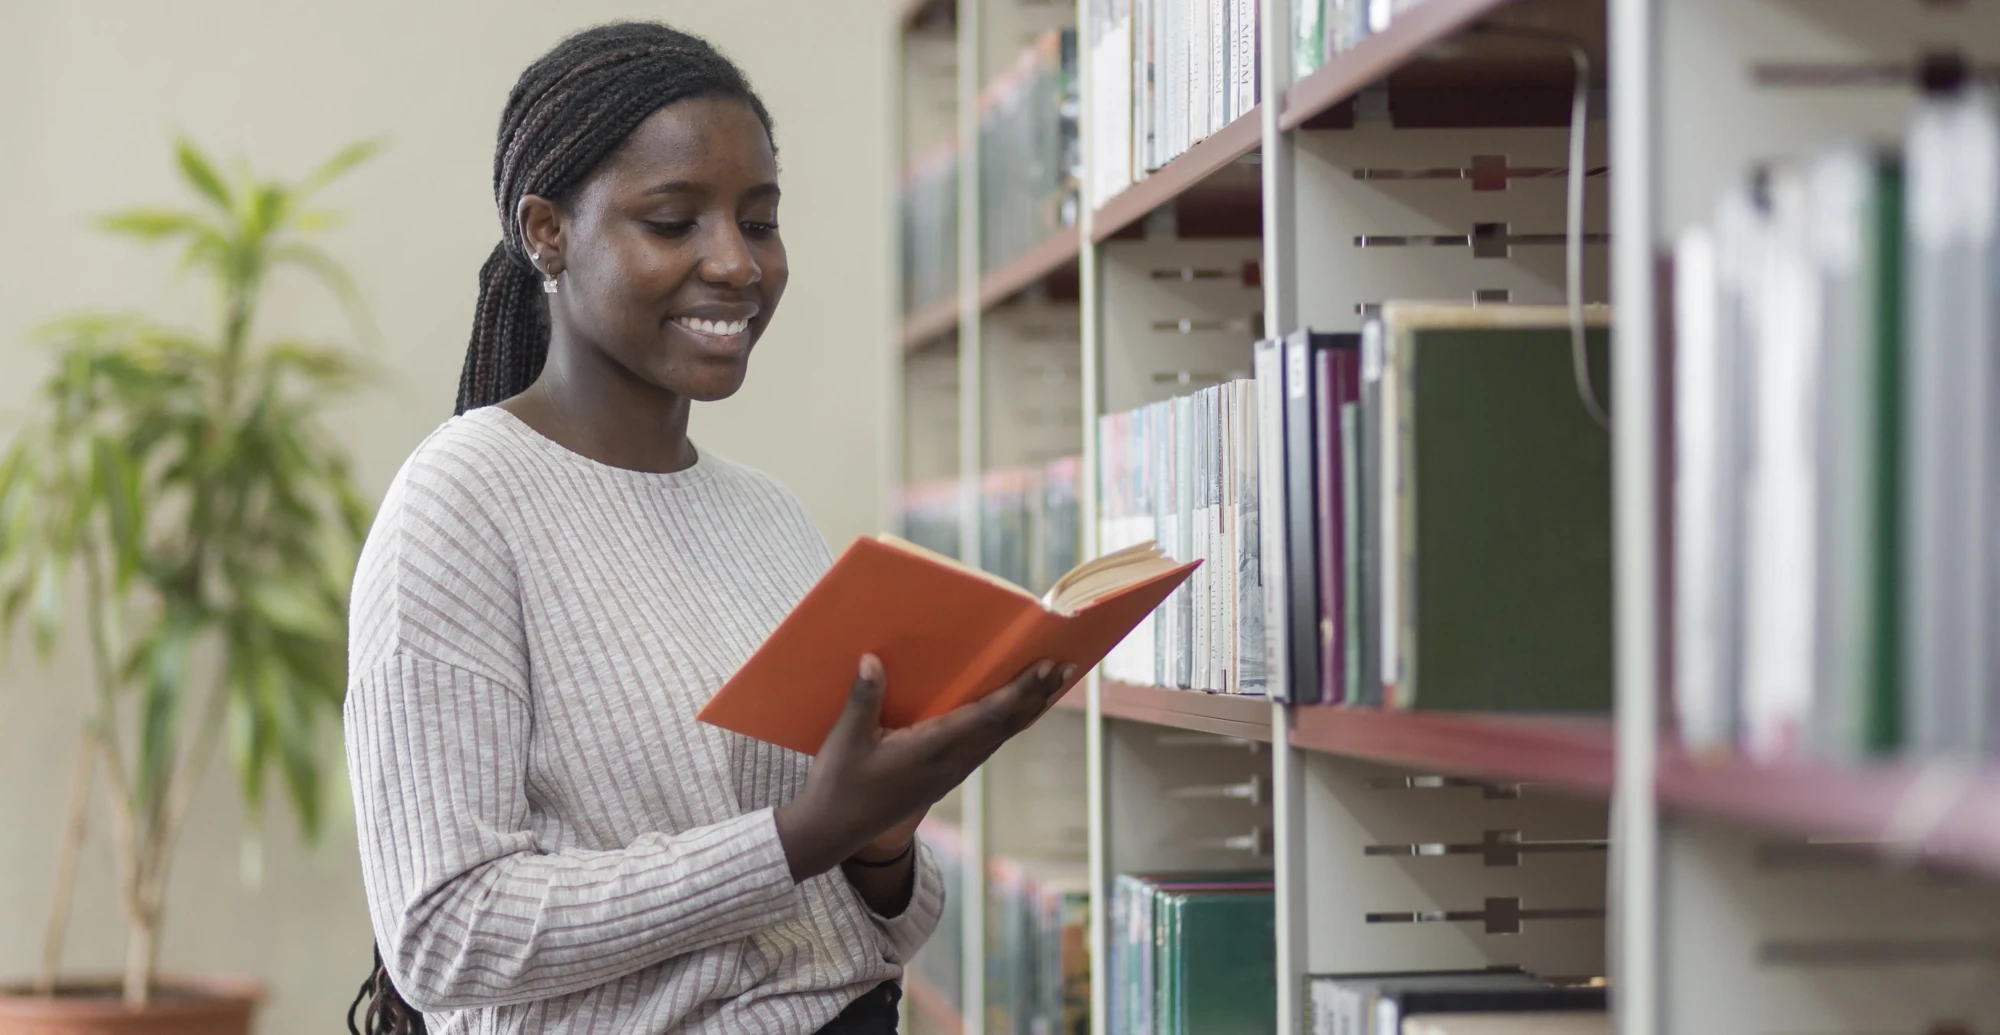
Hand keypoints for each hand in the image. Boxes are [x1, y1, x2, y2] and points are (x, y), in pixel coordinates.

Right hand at [774, 654, 1074, 880]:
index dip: (1019, 691)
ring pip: (999, 738)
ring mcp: (948, 774)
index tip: (1044, 668)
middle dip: (1036, 696)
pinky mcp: (942, 779)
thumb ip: (863, 698)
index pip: (987, 716)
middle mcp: (949, 764)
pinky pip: (985, 748)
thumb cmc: (837, 784)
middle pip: (1005, 726)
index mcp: (930, 750)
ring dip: (1026, 710)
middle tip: (1066, 666)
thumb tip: (873, 659)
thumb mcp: (844, 739)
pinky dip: (1006, 726)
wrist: (832, 833)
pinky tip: (1011, 716)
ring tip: (1050, 685)